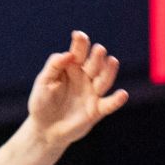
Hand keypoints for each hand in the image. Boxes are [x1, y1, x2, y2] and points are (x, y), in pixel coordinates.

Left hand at [25, 31, 128, 148]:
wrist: (44, 129)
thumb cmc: (42, 102)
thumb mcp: (43, 82)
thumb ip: (54, 66)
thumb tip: (68, 54)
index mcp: (72, 68)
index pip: (78, 52)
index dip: (80, 43)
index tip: (79, 35)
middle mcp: (85, 78)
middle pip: (94, 64)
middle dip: (96, 57)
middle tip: (98, 49)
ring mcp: (92, 93)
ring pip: (104, 80)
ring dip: (109, 71)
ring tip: (112, 61)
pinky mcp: (97, 110)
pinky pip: (109, 104)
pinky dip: (117, 100)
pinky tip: (122, 94)